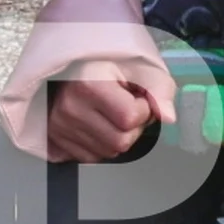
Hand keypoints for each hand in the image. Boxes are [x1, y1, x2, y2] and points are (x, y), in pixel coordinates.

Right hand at [46, 61, 168, 162]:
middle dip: (133, 128)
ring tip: (111, 114)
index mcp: (89, 84)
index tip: (137, 97)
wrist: (74, 66)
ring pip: (108, 153)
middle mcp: (69, 107)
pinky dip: (102, 144)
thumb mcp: (141, 67)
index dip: (143, 109)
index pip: (130, 118)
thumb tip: (168, 116)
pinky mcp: (55, 138)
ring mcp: (59, 125)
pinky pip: (91, 157)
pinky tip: (99, 124)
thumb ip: (160, 89)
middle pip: (120, 141)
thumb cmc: (110, 65)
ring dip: (118, 137)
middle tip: (126, 108)